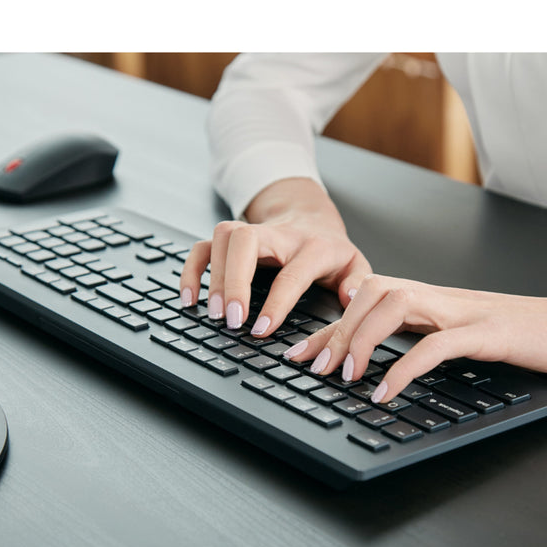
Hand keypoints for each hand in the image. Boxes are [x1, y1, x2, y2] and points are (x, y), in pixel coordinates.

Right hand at [180, 177, 371, 334]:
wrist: (311, 218)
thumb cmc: (331, 251)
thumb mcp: (355, 265)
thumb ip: (357, 284)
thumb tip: (350, 299)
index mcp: (312, 246)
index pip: (291, 272)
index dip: (276, 302)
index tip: (262, 329)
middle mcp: (278, 235)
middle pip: (246, 241)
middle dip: (235, 280)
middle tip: (231, 319)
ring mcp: (251, 232)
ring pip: (223, 237)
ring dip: (214, 275)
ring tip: (214, 313)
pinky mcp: (230, 239)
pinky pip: (203, 247)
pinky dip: (192, 271)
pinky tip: (190, 298)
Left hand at [283, 274, 546, 403]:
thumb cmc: (526, 337)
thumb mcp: (466, 337)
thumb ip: (428, 339)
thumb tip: (388, 364)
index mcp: (434, 300)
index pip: (367, 303)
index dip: (328, 328)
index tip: (299, 354)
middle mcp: (442, 298)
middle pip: (372, 293)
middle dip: (335, 330)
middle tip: (314, 369)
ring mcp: (465, 312)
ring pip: (396, 304)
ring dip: (362, 339)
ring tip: (346, 376)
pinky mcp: (490, 333)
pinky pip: (436, 344)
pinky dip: (404, 368)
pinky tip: (385, 393)